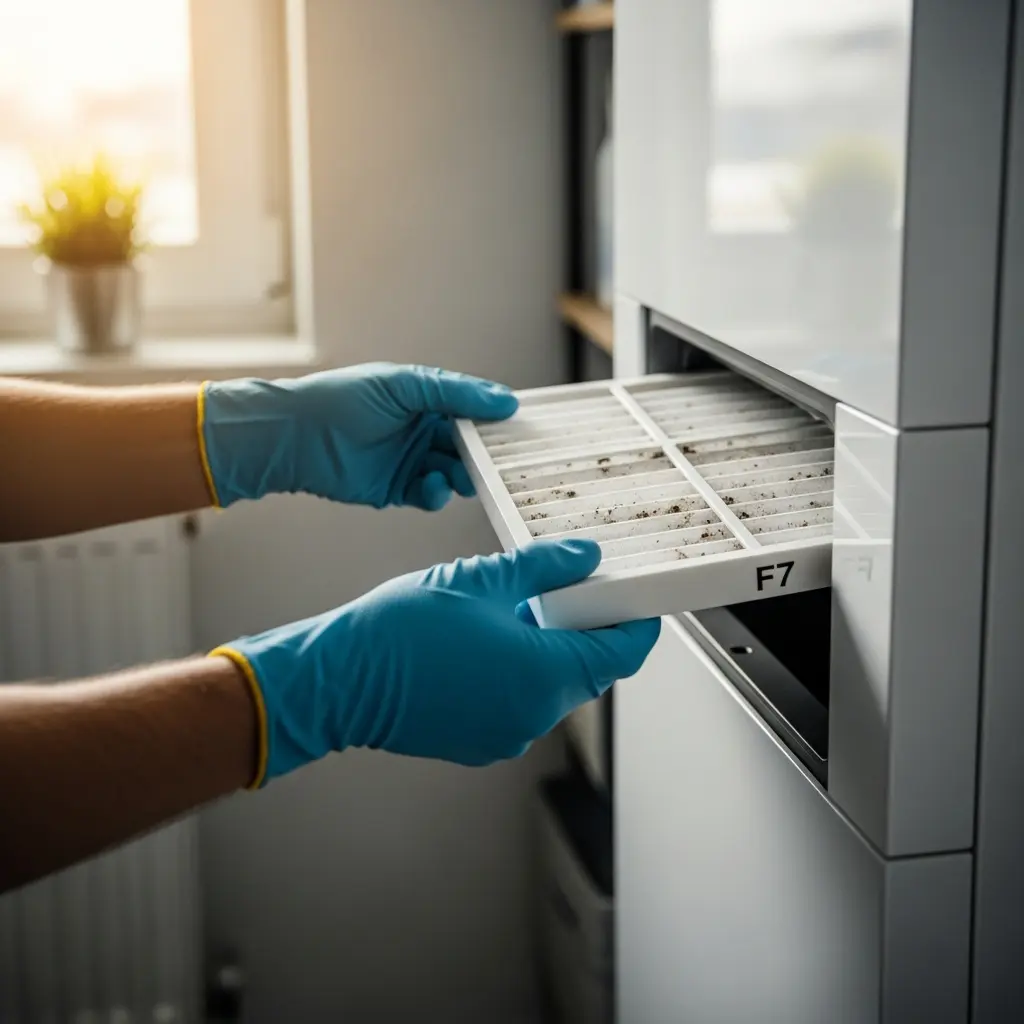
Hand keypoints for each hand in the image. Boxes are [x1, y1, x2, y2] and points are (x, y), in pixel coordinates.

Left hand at [199, 363, 517, 509]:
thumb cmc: (345, 399)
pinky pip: (431, 495)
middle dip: (486, 455)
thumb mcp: (406, 385)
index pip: (473, 411)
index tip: (523, 430)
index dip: (497, 421)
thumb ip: (457, 393)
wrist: (296, 437)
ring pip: (455, 473)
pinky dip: (438, 493)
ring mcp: (412, 461)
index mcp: (428, 400)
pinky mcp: (398, 490)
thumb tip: (507, 402)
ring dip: (462, 475)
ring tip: (459, 474)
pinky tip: (433, 486)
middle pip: (470, 447)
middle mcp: (423, 431)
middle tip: (503, 463)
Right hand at [212, 539, 660, 784]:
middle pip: (588, 670)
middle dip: (587, 629)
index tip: (641, 600)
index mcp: (543, 675)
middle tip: (572, 588)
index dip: (637, 623)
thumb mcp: (481, 580)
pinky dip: (522, 673)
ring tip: (521, 609)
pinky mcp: (480, 742)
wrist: (339, 679)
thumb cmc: (401, 630)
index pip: (621, 653)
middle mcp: (533, 715)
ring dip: (551, 650)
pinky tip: (492, 640)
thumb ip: (543, 566)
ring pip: (552, 686)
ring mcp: (506, 735)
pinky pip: (521, 703)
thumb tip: (583, 555)